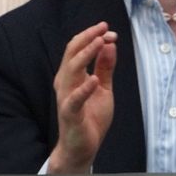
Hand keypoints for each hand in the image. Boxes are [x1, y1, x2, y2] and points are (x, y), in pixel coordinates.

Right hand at [49, 22, 116, 173]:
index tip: (110, 31)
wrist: (82, 146)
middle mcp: (65, 83)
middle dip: (88, 39)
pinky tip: (94, 79)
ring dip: (86, 55)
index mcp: (72, 76)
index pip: (78, 50)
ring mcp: (66, 97)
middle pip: (72, 54)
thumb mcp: (103, 89)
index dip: (92, 37)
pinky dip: (84, 89)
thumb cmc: (91, 117)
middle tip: (105, 29)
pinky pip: (74, 99)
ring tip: (100, 43)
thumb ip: (105, 68)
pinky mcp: (70, 113)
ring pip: (70, 71)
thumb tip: (110, 45)